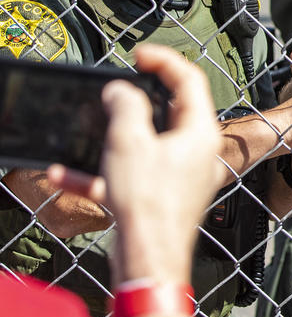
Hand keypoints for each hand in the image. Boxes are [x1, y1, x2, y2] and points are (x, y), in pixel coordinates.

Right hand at [48, 45, 224, 282]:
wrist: (148, 261)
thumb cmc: (149, 204)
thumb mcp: (129, 142)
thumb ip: (125, 107)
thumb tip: (122, 91)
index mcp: (200, 132)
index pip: (190, 80)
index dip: (164, 61)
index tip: (139, 55)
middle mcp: (197, 152)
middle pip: (171, 111)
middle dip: (138, 100)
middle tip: (116, 89)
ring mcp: (182, 176)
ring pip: (147, 145)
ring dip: (112, 139)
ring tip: (89, 131)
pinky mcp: (162, 198)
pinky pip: (133, 175)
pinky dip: (104, 172)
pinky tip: (67, 176)